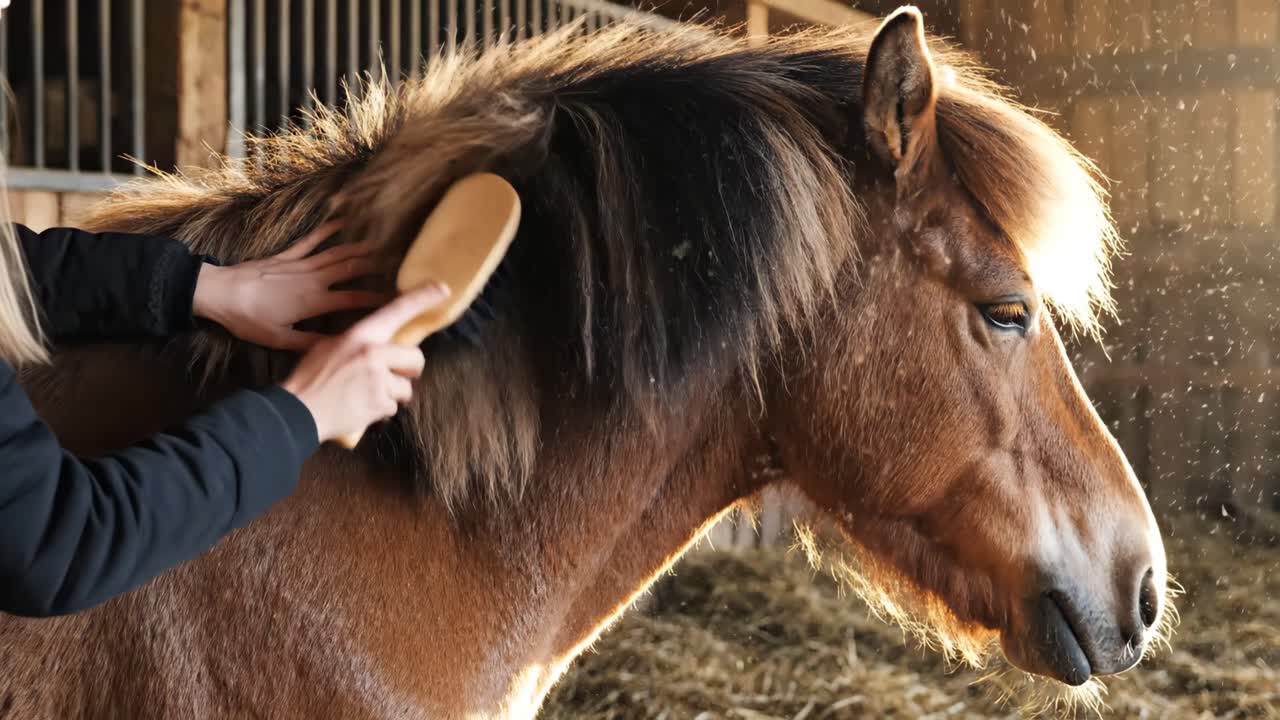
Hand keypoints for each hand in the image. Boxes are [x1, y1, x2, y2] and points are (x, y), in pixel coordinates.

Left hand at [192, 221, 388, 350]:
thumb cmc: (249, 320)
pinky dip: (328, 230)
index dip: (377, 298)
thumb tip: (337, 347)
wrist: (220, 293)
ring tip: (381, 242)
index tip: (397, 297)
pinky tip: (342, 222)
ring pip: (337, 252)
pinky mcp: (287, 256)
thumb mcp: (279, 339)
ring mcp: (300, 264)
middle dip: (376, 264)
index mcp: (313, 302)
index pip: (353, 298)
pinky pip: (312, 241)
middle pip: (351, 268)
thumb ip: (310, 342)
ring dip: (360, 246)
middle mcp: (312, 279)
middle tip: (398, 261)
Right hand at [281, 285, 450, 442]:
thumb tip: (379, 343)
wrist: (298, 411)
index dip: (422, 298)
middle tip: (391, 376)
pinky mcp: (380, 404)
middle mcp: (374, 354)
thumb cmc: (310, 378)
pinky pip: (393, 407)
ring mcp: (379, 380)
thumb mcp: (329, 346)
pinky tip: (361, 408)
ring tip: (366, 395)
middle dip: (408, 370)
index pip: (397, 310)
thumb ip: (358, 342)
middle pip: (416, 358)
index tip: (443, 288)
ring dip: (391, 394)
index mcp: (360, 335)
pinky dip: (381, 410)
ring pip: (405, 388)